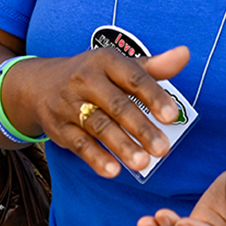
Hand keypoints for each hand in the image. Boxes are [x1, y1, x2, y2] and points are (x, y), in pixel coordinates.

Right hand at [11, 46, 189, 178]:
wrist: (40, 85)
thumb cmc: (94, 76)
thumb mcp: (120, 66)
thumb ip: (154, 67)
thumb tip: (185, 54)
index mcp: (105, 61)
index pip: (133, 78)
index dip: (153, 96)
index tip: (171, 115)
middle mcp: (85, 79)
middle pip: (116, 105)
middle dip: (140, 128)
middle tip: (163, 149)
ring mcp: (69, 103)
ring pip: (98, 126)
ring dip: (121, 146)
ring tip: (143, 163)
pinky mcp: (58, 127)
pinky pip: (78, 144)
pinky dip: (95, 158)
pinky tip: (114, 170)